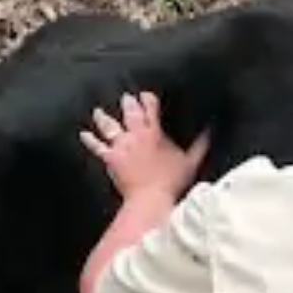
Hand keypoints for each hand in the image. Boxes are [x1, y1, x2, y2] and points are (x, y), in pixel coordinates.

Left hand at [80, 91, 210, 200]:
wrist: (150, 197)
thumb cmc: (171, 181)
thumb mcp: (191, 161)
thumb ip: (200, 145)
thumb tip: (209, 132)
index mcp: (155, 132)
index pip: (151, 108)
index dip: (148, 99)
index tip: (146, 95)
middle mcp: (136, 134)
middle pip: (130, 113)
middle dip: (127, 104)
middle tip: (125, 97)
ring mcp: (122, 145)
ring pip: (110, 126)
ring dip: (104, 117)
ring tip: (98, 111)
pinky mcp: (111, 158)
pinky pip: (97, 146)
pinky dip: (89, 140)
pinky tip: (83, 134)